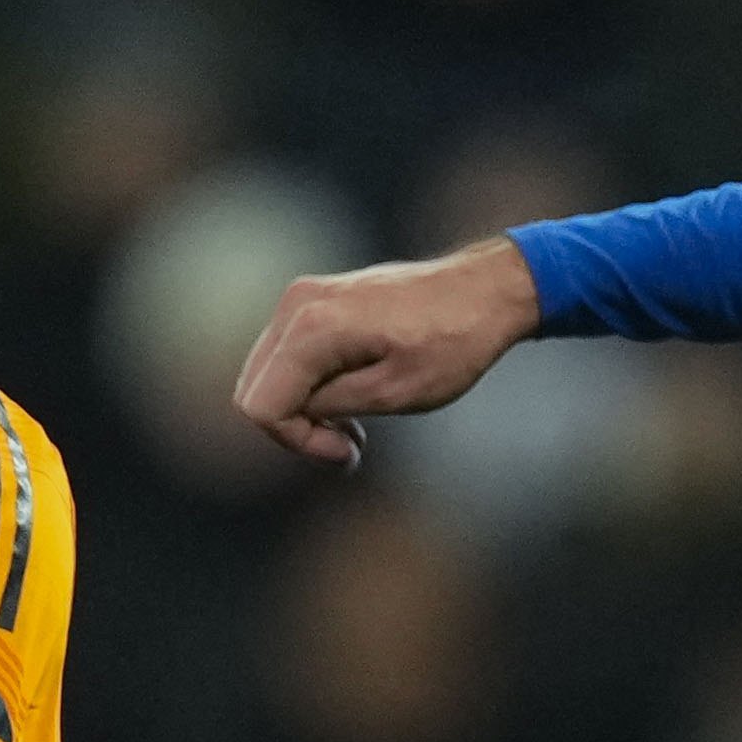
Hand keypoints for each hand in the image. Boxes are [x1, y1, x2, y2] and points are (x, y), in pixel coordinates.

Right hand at [228, 237, 542, 467]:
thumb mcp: (394, 393)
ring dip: (304, 411)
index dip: (297, 442)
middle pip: (255, 392)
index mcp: (313, 328)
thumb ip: (330, 405)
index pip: (262, 407)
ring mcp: (302, 298)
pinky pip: (287, 358)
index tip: (348, 451)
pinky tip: (353, 397)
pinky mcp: (314, 300)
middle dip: (296, 430)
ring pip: (268, 376)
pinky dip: (311, 387)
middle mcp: (296, 305)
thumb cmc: (452, 342)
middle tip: (351, 445)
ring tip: (357, 427)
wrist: (486, 290)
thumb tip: (291, 414)